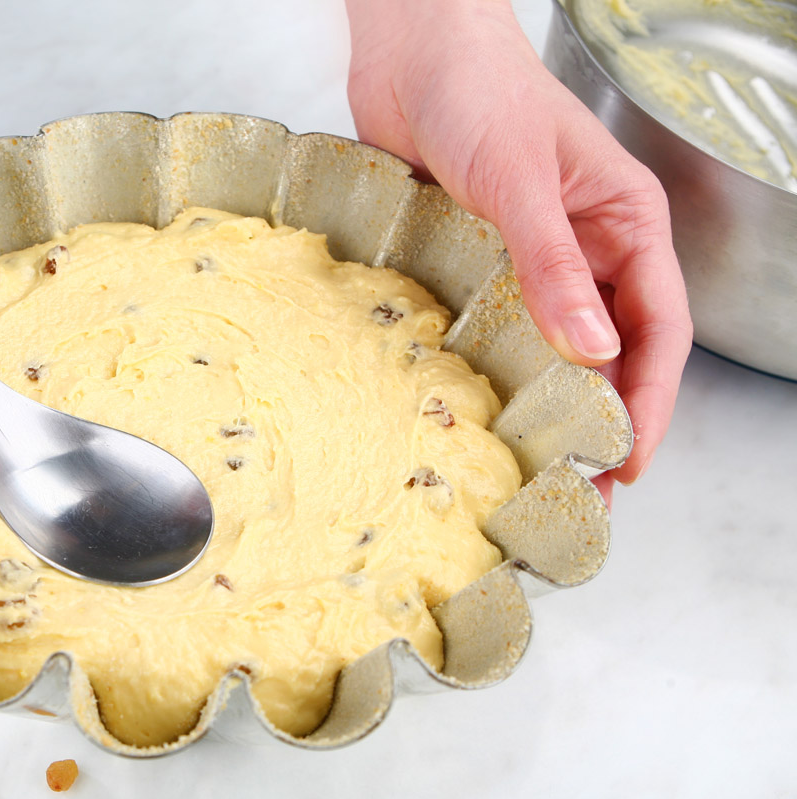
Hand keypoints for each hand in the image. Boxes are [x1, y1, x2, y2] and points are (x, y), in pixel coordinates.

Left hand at [346, 0, 692, 498]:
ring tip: (527, 462)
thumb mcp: (521, 180)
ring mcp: (526, 258)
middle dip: (600, 418)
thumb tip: (592, 350)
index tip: (630, 460)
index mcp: (624, 223)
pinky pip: (491, 326)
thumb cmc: (478, 89)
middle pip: (609, 350)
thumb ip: (552, 265)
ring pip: (549, 346)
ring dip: (543, 403)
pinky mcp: (473, 260)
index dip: (650, 400)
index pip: (657, 329)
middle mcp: (583, 247)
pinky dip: (490, 367)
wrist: (407, 50)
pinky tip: (474, 406)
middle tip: (578, 482)